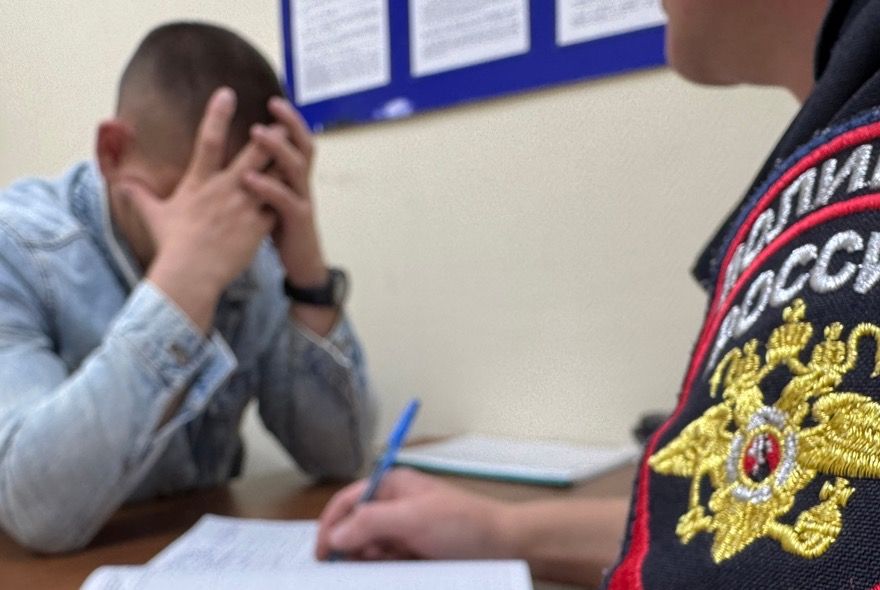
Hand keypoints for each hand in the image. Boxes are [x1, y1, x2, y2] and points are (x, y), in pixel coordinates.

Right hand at [118, 88, 281, 330]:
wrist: (190, 274)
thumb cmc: (172, 246)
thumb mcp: (154, 217)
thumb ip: (140, 197)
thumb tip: (122, 185)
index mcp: (199, 183)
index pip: (207, 141)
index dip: (217, 115)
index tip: (228, 93)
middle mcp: (224, 190)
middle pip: (253, 154)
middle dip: (269, 136)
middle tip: (281, 121)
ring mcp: (243, 207)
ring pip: (272, 178)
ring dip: (285, 165)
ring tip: (297, 154)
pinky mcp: (257, 226)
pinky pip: (278, 208)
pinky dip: (286, 201)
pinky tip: (297, 194)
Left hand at [243, 97, 326, 287]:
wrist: (302, 264)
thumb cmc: (282, 231)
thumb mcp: (273, 199)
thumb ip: (264, 177)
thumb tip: (243, 159)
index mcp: (293, 177)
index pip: (296, 141)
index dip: (289, 120)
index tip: (273, 99)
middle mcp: (301, 184)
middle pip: (303, 146)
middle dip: (290, 123)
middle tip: (273, 103)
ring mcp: (302, 201)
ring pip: (296, 168)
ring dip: (277, 148)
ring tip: (257, 132)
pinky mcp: (297, 221)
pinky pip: (284, 200)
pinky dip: (267, 187)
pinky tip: (248, 178)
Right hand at [316, 468, 508, 560]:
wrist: (505, 547)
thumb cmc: (464, 524)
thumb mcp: (413, 518)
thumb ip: (370, 523)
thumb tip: (333, 537)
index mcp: (392, 486)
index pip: (348, 501)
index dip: (330, 525)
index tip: (320, 553)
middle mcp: (394, 507)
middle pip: (353, 528)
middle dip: (346, 549)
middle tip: (341, 571)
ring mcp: (403, 533)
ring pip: (367, 550)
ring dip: (363, 563)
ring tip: (373, 572)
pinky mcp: (412, 556)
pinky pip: (384, 565)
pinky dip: (378, 573)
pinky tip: (382, 577)